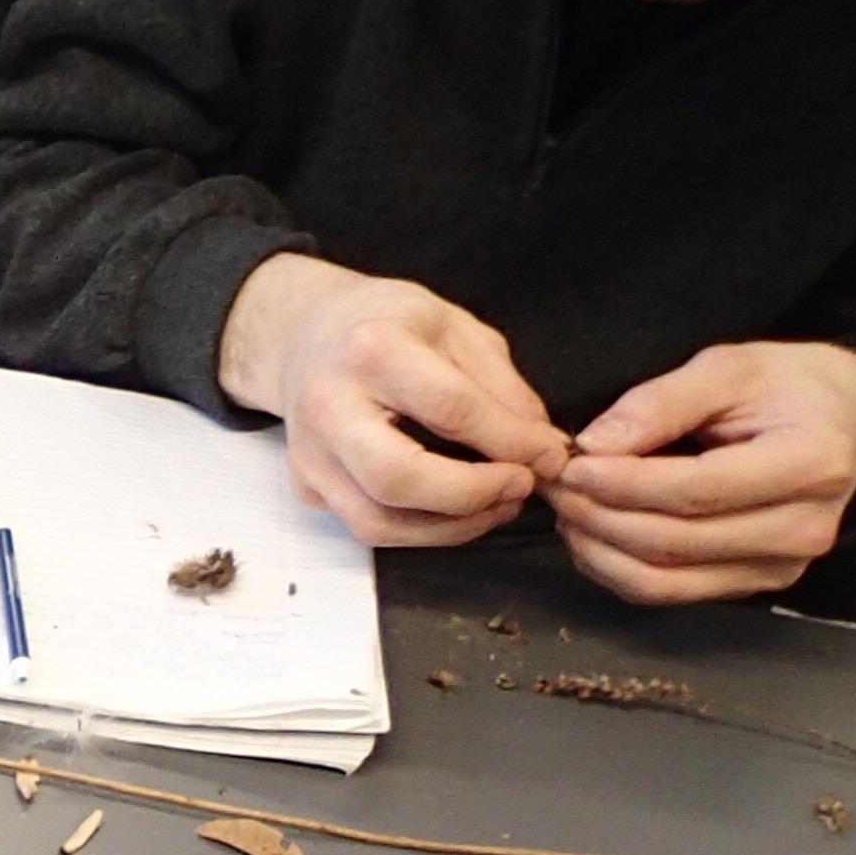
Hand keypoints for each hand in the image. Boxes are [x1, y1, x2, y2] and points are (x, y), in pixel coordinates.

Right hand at [215, 254, 569, 545]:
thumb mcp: (456, 329)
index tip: (550, 455)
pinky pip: (367, 526)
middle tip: (520, 487)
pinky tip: (458, 511)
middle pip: (399, 478)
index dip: (511, 441)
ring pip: (378, 521)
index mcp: (372, 350)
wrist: (304, 335)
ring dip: (450, 527)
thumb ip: (501, 387)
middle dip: (473, 495)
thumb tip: (544, 446)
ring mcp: (309, 454)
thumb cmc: (387, 325)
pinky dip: (422, 529)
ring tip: (498, 507)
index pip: (450, 409)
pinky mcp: (305, 486)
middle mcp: (328, 406)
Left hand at [545, 340, 855, 604]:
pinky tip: (592, 532)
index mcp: (812, 464)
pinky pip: (666, 591)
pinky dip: (615, 567)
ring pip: (661, 579)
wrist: (844, 423)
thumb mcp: (732, 368)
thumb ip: (662, 402)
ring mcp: (779, 567)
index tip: (571, 465)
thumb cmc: (788, 389)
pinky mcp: (752, 585)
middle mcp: (803, 528)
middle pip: (672, 542)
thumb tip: (594, 445)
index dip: (622, 484)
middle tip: (553, 486)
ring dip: (597, 549)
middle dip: (598, 515)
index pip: (696, 490)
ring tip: (566, 508)